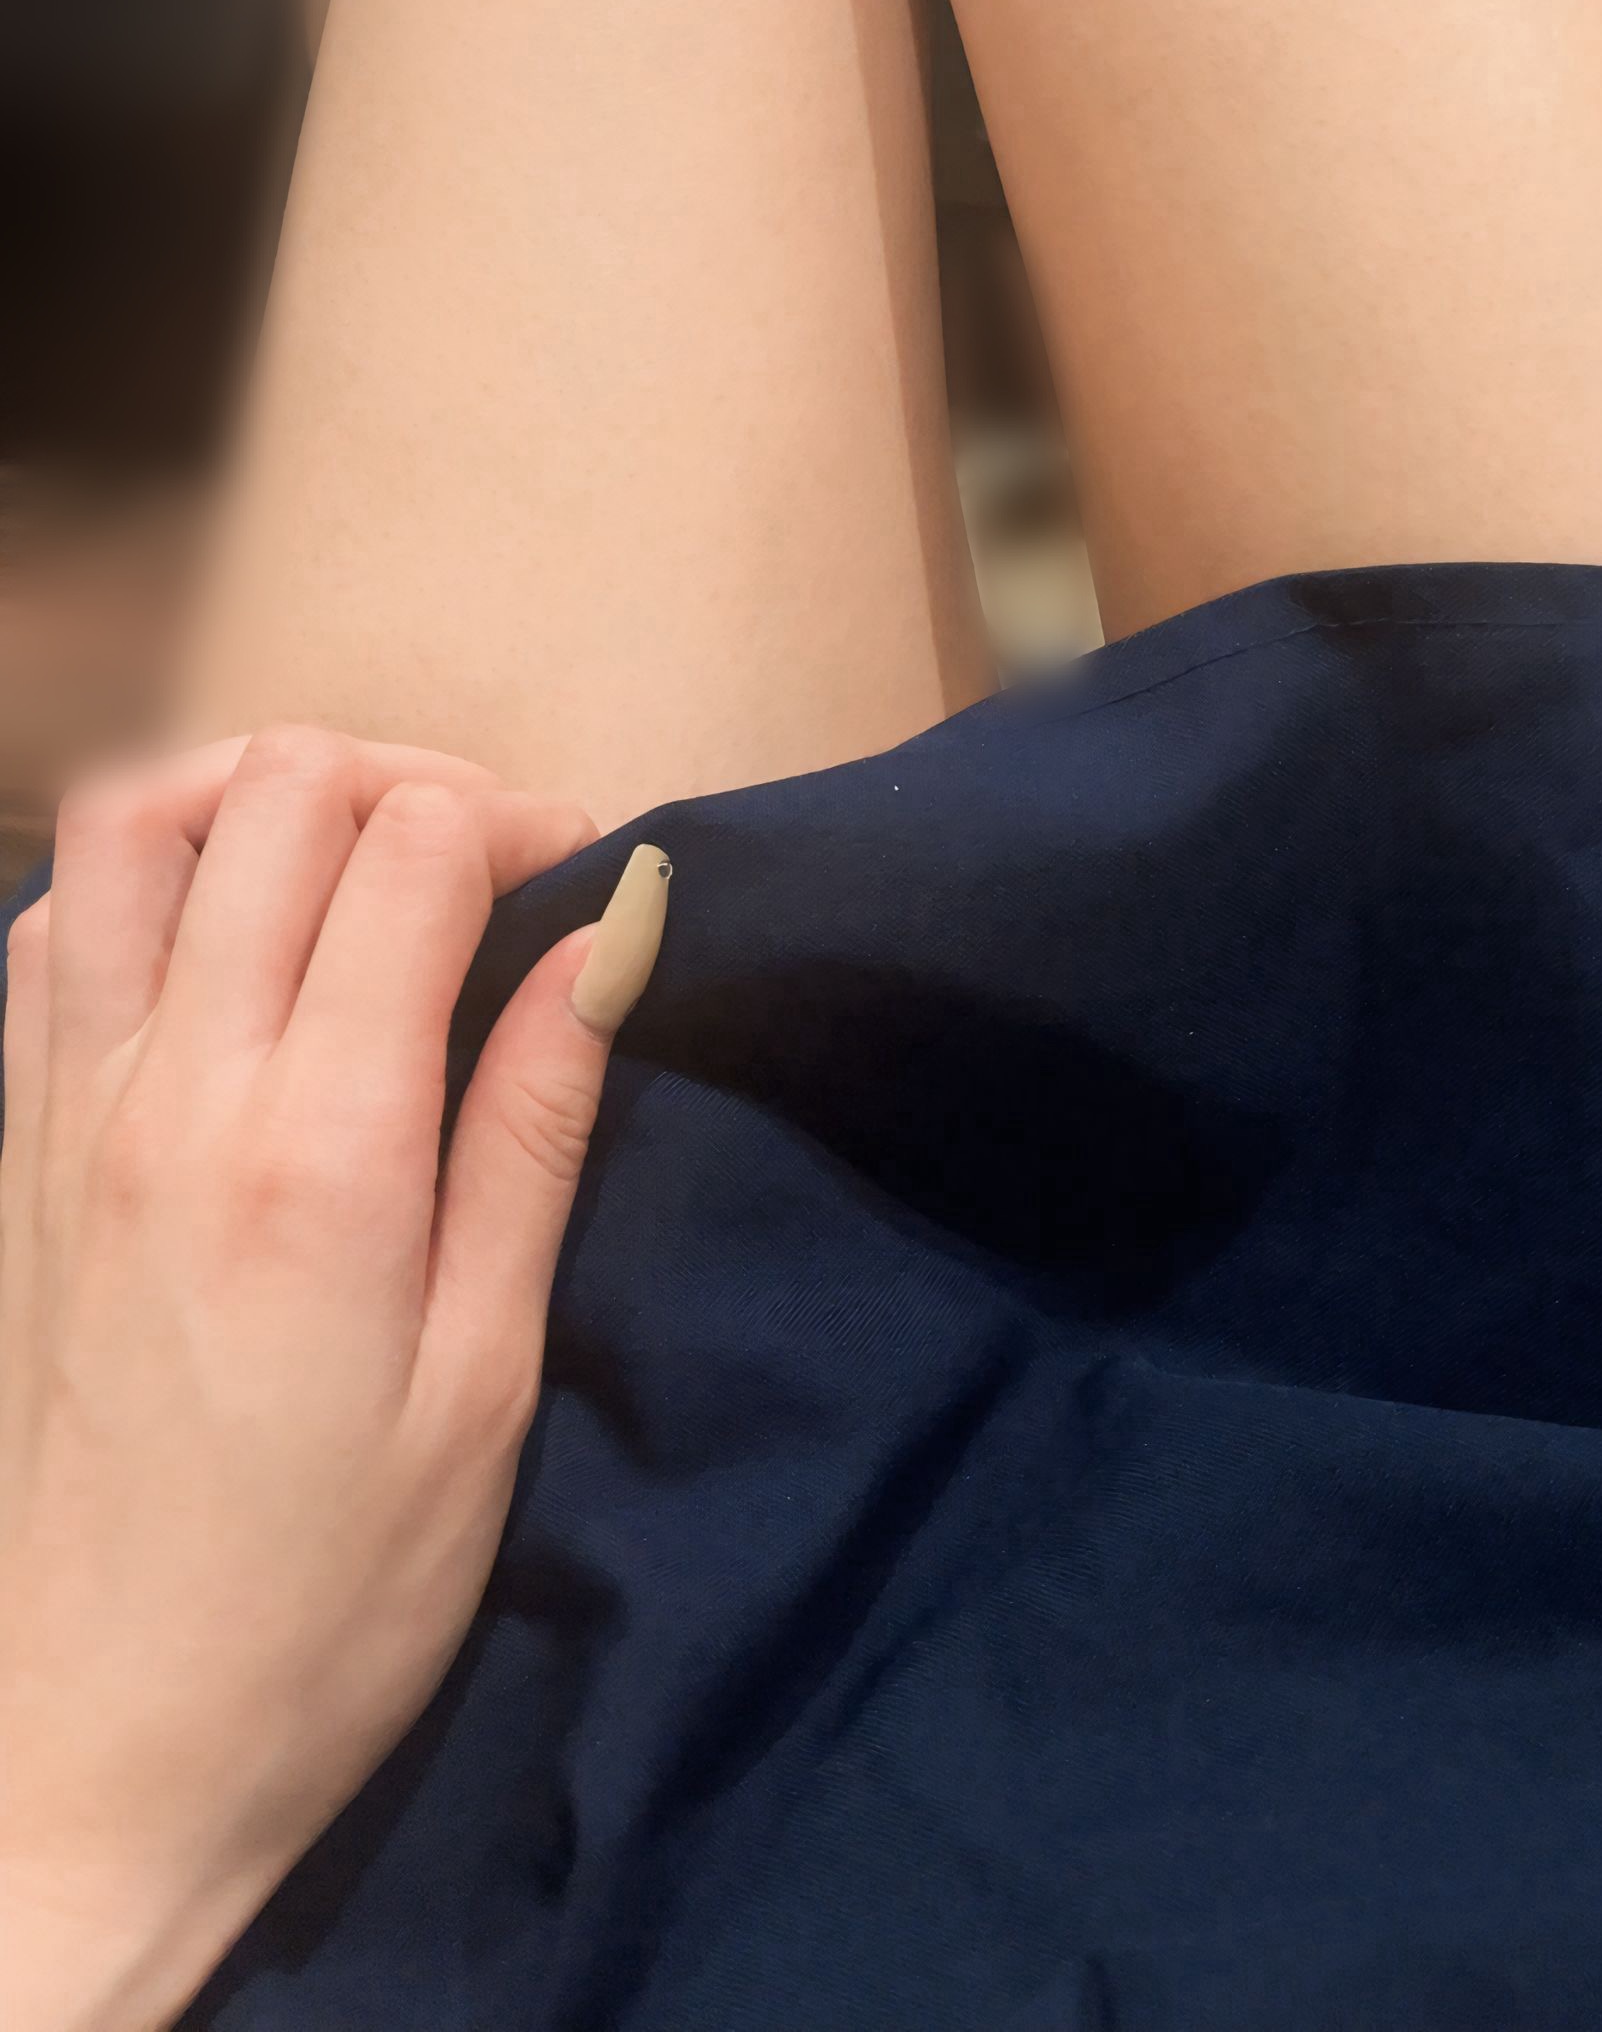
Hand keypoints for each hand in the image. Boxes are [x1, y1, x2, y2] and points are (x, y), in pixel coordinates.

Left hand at [0, 727, 662, 2031]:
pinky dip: (142, 874)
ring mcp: (69, 1110)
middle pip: (282, 792)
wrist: (92, 1749)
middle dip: (411, 781)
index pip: (414, 848)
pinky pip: (51, 927)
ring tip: (351, 863)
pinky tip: (223, 939)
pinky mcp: (13, 1150)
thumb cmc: (323, 1601)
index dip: (520, 823)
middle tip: (488, 873)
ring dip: (261, 791)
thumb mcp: (483, 1384)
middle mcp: (177, 1093)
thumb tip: (612, 934)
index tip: (580, 890)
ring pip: (137, 821)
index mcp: (321, 1152)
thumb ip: (533, 1132)